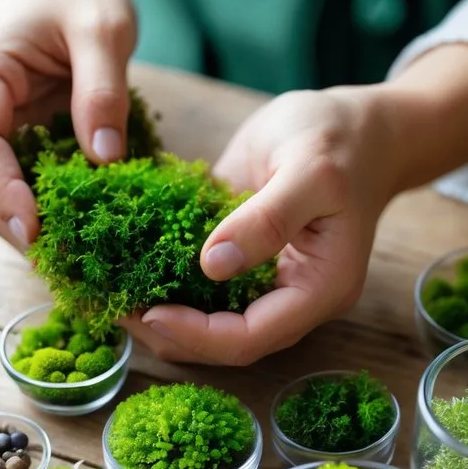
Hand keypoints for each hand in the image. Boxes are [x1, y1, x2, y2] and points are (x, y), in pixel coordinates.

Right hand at [0, 0, 135, 247]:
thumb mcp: (103, 25)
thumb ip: (102, 89)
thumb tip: (105, 157)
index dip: (3, 192)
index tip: (36, 231)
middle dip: (13, 226)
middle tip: (64, 267)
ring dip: (27, 228)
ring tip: (75, 265)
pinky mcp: (16, 138)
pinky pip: (21, 183)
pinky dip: (46, 212)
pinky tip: (80, 240)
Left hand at [127, 87, 394, 364]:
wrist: (356, 125)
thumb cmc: (339, 140)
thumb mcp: (308, 171)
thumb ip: (266, 219)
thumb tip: (213, 265)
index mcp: (320, 288)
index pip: (252, 336)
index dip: (197, 334)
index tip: (147, 310)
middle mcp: (295, 298)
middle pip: (228, 344)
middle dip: (170, 333)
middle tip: (112, 308)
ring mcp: (270, 283)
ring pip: (213, 325)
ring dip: (163, 318)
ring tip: (110, 296)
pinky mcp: (248, 263)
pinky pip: (206, 291)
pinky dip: (167, 286)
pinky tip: (127, 270)